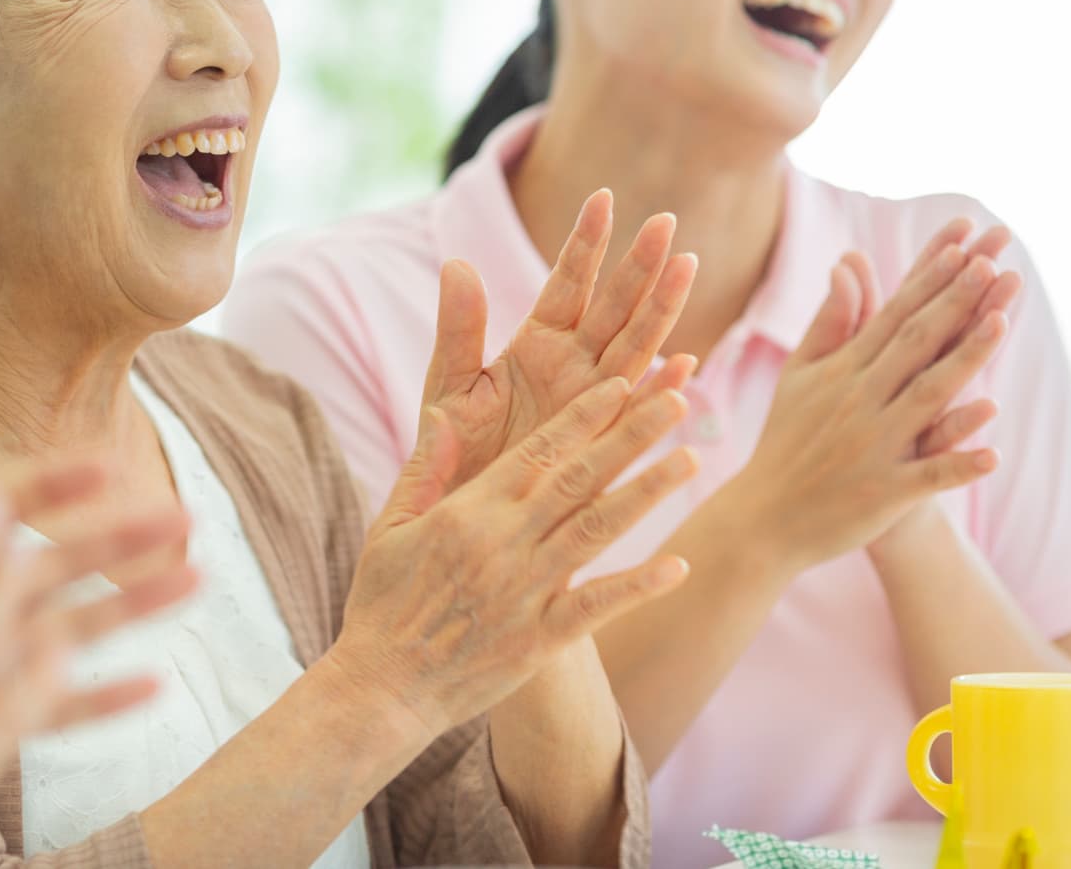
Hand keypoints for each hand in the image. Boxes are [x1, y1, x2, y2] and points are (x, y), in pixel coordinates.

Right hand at [332, 311, 698, 742]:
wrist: (381, 688)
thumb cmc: (381, 602)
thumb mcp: (390, 525)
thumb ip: (425, 469)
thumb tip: (441, 414)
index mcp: (469, 511)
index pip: (538, 451)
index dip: (584, 415)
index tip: (621, 383)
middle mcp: (504, 543)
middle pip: (580, 478)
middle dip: (630, 435)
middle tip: (675, 398)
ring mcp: (526, 592)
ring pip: (598, 531)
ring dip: (647, 493)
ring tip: (690, 459)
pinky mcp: (539, 640)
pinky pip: (596, 607)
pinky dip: (637, 586)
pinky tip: (678, 567)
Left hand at [420, 189, 697, 487]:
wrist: (462, 521)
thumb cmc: (454, 454)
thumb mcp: (451, 387)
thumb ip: (459, 330)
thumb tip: (456, 263)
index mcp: (537, 344)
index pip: (567, 283)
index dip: (585, 244)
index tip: (603, 199)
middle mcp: (575, 368)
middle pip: (614, 307)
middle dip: (639, 265)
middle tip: (666, 221)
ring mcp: (595, 405)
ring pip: (636, 349)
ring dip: (663, 310)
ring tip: (687, 267)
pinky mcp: (602, 448)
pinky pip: (637, 416)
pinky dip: (659, 392)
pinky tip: (682, 366)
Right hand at [726, 219, 1021, 572]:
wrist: (764, 518)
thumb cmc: (787, 442)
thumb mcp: (800, 375)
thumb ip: (830, 322)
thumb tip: (849, 265)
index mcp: (842, 371)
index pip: (892, 316)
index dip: (928, 281)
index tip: (962, 246)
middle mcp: (858, 400)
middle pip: (914, 344)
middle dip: (954, 302)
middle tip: (991, 263)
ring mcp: (872, 446)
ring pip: (926, 397)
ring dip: (966, 360)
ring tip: (1002, 325)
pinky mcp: (882, 493)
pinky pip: (928, 476)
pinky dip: (959, 463)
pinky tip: (994, 453)